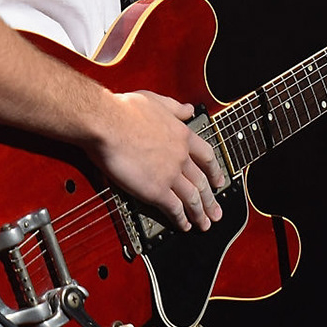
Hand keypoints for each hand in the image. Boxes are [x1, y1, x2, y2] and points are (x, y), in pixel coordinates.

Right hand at [87, 90, 227, 230]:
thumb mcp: (156, 101)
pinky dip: (181, 219)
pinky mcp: (156, 190)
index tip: (219, 181)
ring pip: (192, 198)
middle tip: (216, 212)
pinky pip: (174, 208)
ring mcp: (170, 174)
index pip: (207, 156)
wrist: (107, 122)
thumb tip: (189, 109)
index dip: (215, 171)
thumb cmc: (125, 110)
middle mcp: (181, 156)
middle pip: (202, 182)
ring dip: (200, 213)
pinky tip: (184, 225)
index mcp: (182, 135)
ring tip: (205, 224)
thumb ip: (175, 108)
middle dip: (211, 200)